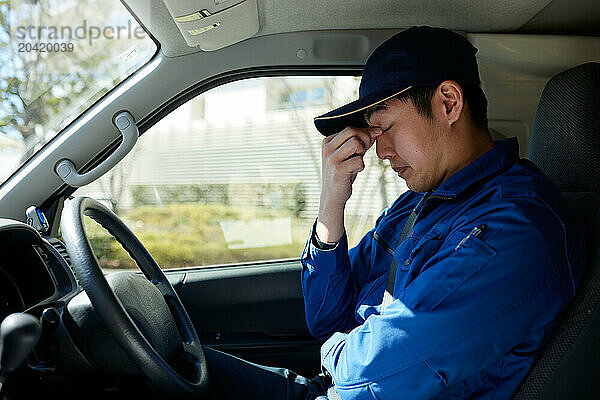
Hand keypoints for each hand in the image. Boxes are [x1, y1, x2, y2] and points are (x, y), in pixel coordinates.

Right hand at [316, 126, 381, 242]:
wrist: (332, 196)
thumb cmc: (343, 173)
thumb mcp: (348, 155)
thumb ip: (359, 142)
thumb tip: (377, 130)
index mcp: (327, 142)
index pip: (349, 128)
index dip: (364, 133)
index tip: (371, 140)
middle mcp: (327, 148)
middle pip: (352, 131)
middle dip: (364, 139)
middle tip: (365, 150)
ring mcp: (331, 159)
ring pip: (355, 143)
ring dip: (361, 153)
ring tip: (357, 162)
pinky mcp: (338, 170)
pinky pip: (359, 160)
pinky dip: (361, 166)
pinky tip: (354, 172)